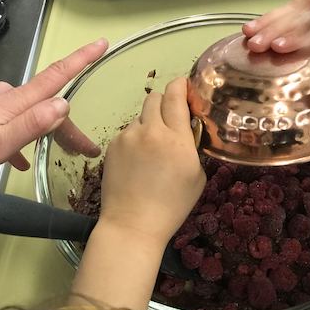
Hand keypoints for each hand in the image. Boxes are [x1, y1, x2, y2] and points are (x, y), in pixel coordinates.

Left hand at [0, 39, 106, 173]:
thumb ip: (30, 125)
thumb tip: (63, 104)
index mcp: (14, 102)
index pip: (55, 76)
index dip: (81, 59)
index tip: (101, 43)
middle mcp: (5, 95)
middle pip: (46, 103)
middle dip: (67, 125)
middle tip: (84, 150)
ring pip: (28, 112)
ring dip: (43, 130)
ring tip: (50, 155)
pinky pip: (8, 119)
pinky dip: (18, 134)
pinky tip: (15, 155)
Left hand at [71, 78, 205, 309]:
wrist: (132, 224)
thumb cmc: (172, 205)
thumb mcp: (197, 175)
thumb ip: (193, 146)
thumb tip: (189, 128)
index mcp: (176, 139)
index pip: (176, 95)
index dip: (181, 84)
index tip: (185, 86)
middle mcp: (151, 131)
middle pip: (155, 97)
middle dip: (165, 102)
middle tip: (172, 118)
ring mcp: (128, 137)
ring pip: (141, 115)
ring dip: (150, 122)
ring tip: (153, 146)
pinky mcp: (112, 145)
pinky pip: (128, 130)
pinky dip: (136, 137)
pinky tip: (138, 159)